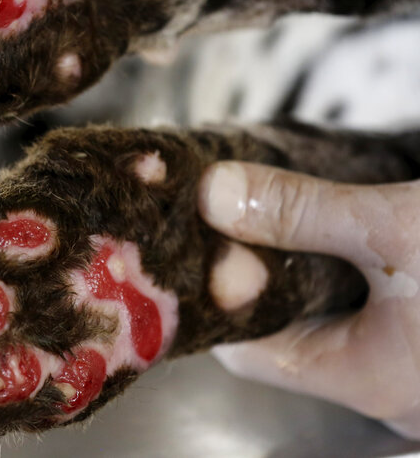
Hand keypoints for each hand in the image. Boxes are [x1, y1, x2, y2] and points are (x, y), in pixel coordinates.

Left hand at [198, 162, 419, 438]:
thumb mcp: (398, 226)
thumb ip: (301, 212)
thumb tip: (212, 195)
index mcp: (369, 382)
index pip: (245, 351)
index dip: (211, 296)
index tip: (191, 241)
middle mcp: (393, 394)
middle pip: (288, 335)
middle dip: (258, 275)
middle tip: (224, 212)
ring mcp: (418, 372)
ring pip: (334, 324)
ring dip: (304, 269)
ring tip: (269, 210)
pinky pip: (374, 317)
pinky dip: (347, 274)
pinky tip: (337, 229)